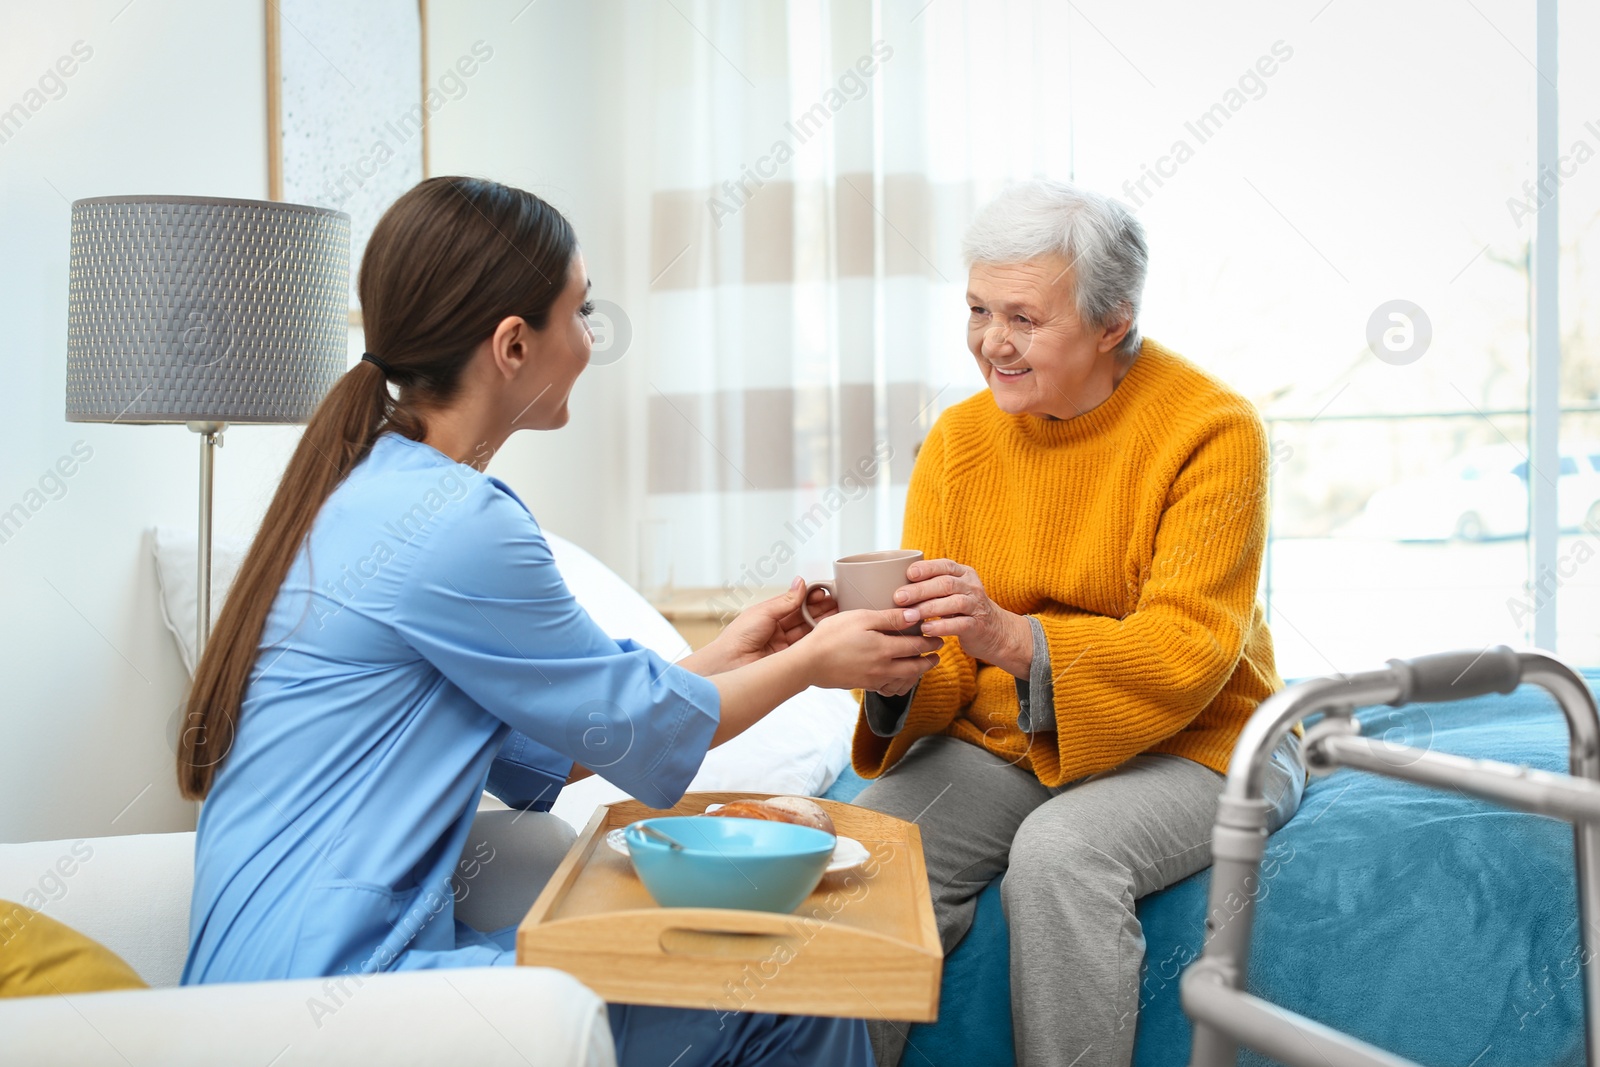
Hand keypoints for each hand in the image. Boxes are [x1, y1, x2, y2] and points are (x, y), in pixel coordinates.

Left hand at [706, 578, 839, 671]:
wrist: (730, 664)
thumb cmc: (738, 637)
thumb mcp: (764, 612)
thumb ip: (786, 601)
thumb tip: (801, 583)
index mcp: (769, 617)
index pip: (795, 605)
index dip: (810, 599)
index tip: (824, 592)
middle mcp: (778, 632)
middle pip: (804, 618)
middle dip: (821, 609)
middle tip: (838, 601)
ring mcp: (785, 647)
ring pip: (808, 632)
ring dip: (823, 622)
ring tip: (838, 612)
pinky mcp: (790, 660)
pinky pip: (807, 647)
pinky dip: (818, 638)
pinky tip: (830, 630)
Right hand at [797, 608, 942, 694]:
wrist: (808, 663)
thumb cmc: (831, 636)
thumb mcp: (861, 618)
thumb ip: (889, 617)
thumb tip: (915, 615)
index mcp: (885, 649)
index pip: (917, 646)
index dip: (931, 642)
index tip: (939, 638)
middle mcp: (883, 668)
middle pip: (915, 667)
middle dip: (929, 661)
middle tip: (937, 655)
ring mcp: (874, 679)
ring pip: (904, 680)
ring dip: (916, 673)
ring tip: (921, 666)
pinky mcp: (863, 685)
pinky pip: (889, 687)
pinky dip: (899, 683)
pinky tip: (897, 676)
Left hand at [893, 558, 1032, 677]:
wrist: (995, 632)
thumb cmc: (962, 610)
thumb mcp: (951, 591)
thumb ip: (931, 584)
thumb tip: (892, 581)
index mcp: (963, 573)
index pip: (944, 565)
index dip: (926, 568)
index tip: (908, 574)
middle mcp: (971, 586)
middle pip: (946, 583)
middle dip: (920, 590)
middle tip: (899, 597)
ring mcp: (976, 606)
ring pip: (953, 603)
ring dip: (928, 609)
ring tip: (909, 616)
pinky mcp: (978, 626)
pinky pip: (959, 624)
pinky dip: (941, 627)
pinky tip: (926, 630)